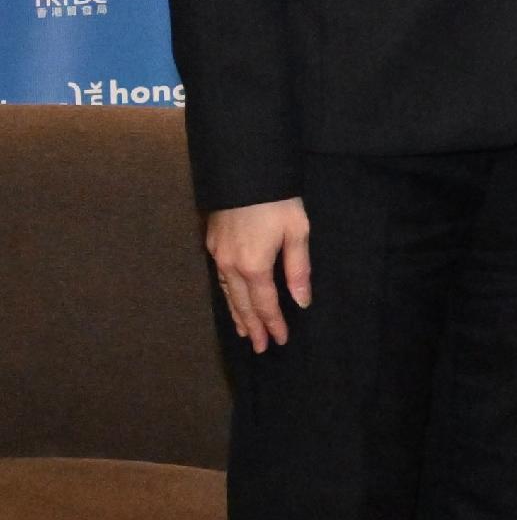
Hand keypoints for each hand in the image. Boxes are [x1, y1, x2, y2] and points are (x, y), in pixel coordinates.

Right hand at [205, 196, 312, 351]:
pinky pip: (219, 278)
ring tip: (245, 332)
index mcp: (254, 266)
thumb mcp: (297, 233)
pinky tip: (231, 299)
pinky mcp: (212, 243)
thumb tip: (301, 301)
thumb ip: (298, 269)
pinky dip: (227, 295)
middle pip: (242, 304)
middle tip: (260, 348)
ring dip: (237, 314)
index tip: (280, 341)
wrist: (245, 172)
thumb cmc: (278, 201)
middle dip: (253, 327)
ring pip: (226, 293)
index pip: (265, 304)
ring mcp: (217, 254)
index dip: (273, 324)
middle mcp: (230, 265)